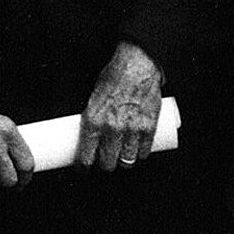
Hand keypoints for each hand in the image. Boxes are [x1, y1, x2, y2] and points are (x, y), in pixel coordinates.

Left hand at [76, 41, 162, 171]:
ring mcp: (132, 130)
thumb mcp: (92, 96)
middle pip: (108, 162)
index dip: (84, 166)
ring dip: (123, 163)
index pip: (86, 155)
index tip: (83, 167)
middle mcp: (112, 128)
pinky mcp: (149, 128)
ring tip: (120, 158)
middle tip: (103, 161)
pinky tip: (136, 153)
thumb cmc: (113, 77)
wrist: (136, 66)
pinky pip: (144, 152)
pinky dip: (140, 155)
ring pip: (127, 161)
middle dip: (104, 165)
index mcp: (93, 120)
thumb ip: (90, 116)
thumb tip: (85, 133)